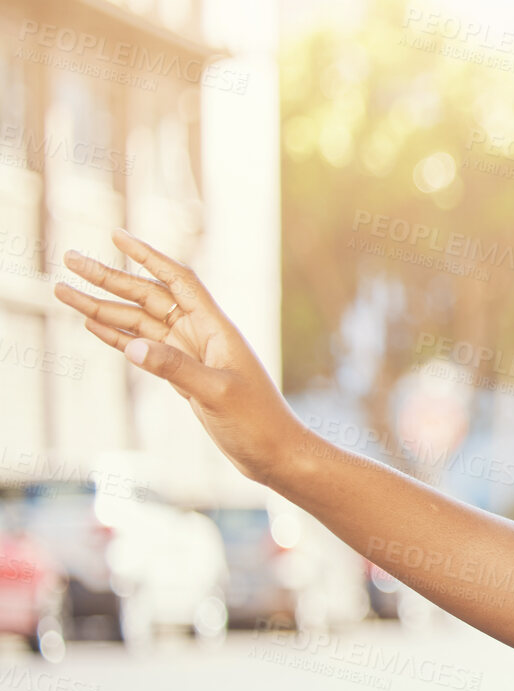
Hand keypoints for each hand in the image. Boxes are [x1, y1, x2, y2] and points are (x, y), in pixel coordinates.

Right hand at [54, 228, 307, 486]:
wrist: (274, 454)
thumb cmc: (257, 423)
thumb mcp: (217, 394)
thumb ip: (176, 369)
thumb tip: (133, 347)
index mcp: (215, 329)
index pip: (177, 281)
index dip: (147, 256)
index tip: (116, 235)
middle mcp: (201, 336)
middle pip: (148, 297)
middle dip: (109, 278)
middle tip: (69, 258)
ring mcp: (190, 356)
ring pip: (139, 323)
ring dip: (102, 307)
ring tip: (62, 291)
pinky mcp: (183, 377)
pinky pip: (143, 349)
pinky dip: (117, 335)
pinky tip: (92, 323)